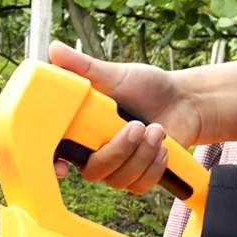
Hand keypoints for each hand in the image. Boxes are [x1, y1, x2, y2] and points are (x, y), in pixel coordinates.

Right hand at [49, 41, 202, 193]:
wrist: (183, 100)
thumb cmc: (145, 87)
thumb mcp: (114, 75)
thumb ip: (83, 68)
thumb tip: (54, 50)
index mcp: (81, 130)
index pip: (57, 154)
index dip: (54, 165)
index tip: (62, 167)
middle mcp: (95, 153)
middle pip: (92, 171)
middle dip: (118, 151)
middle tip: (138, 126)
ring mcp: (117, 167)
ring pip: (118, 179)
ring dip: (142, 155)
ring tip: (157, 130)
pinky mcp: (138, 177)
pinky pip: (139, 186)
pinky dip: (154, 166)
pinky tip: (162, 147)